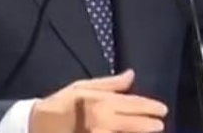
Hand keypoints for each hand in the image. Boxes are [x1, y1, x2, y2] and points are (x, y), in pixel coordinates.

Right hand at [29, 69, 167, 132]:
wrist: (39, 126)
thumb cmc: (62, 104)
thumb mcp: (83, 87)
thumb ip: (110, 84)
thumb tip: (131, 75)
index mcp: (102, 103)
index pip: (135, 105)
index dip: (151, 108)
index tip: (163, 110)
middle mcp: (104, 123)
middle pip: (136, 125)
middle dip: (151, 124)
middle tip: (160, 124)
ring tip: (148, 130)